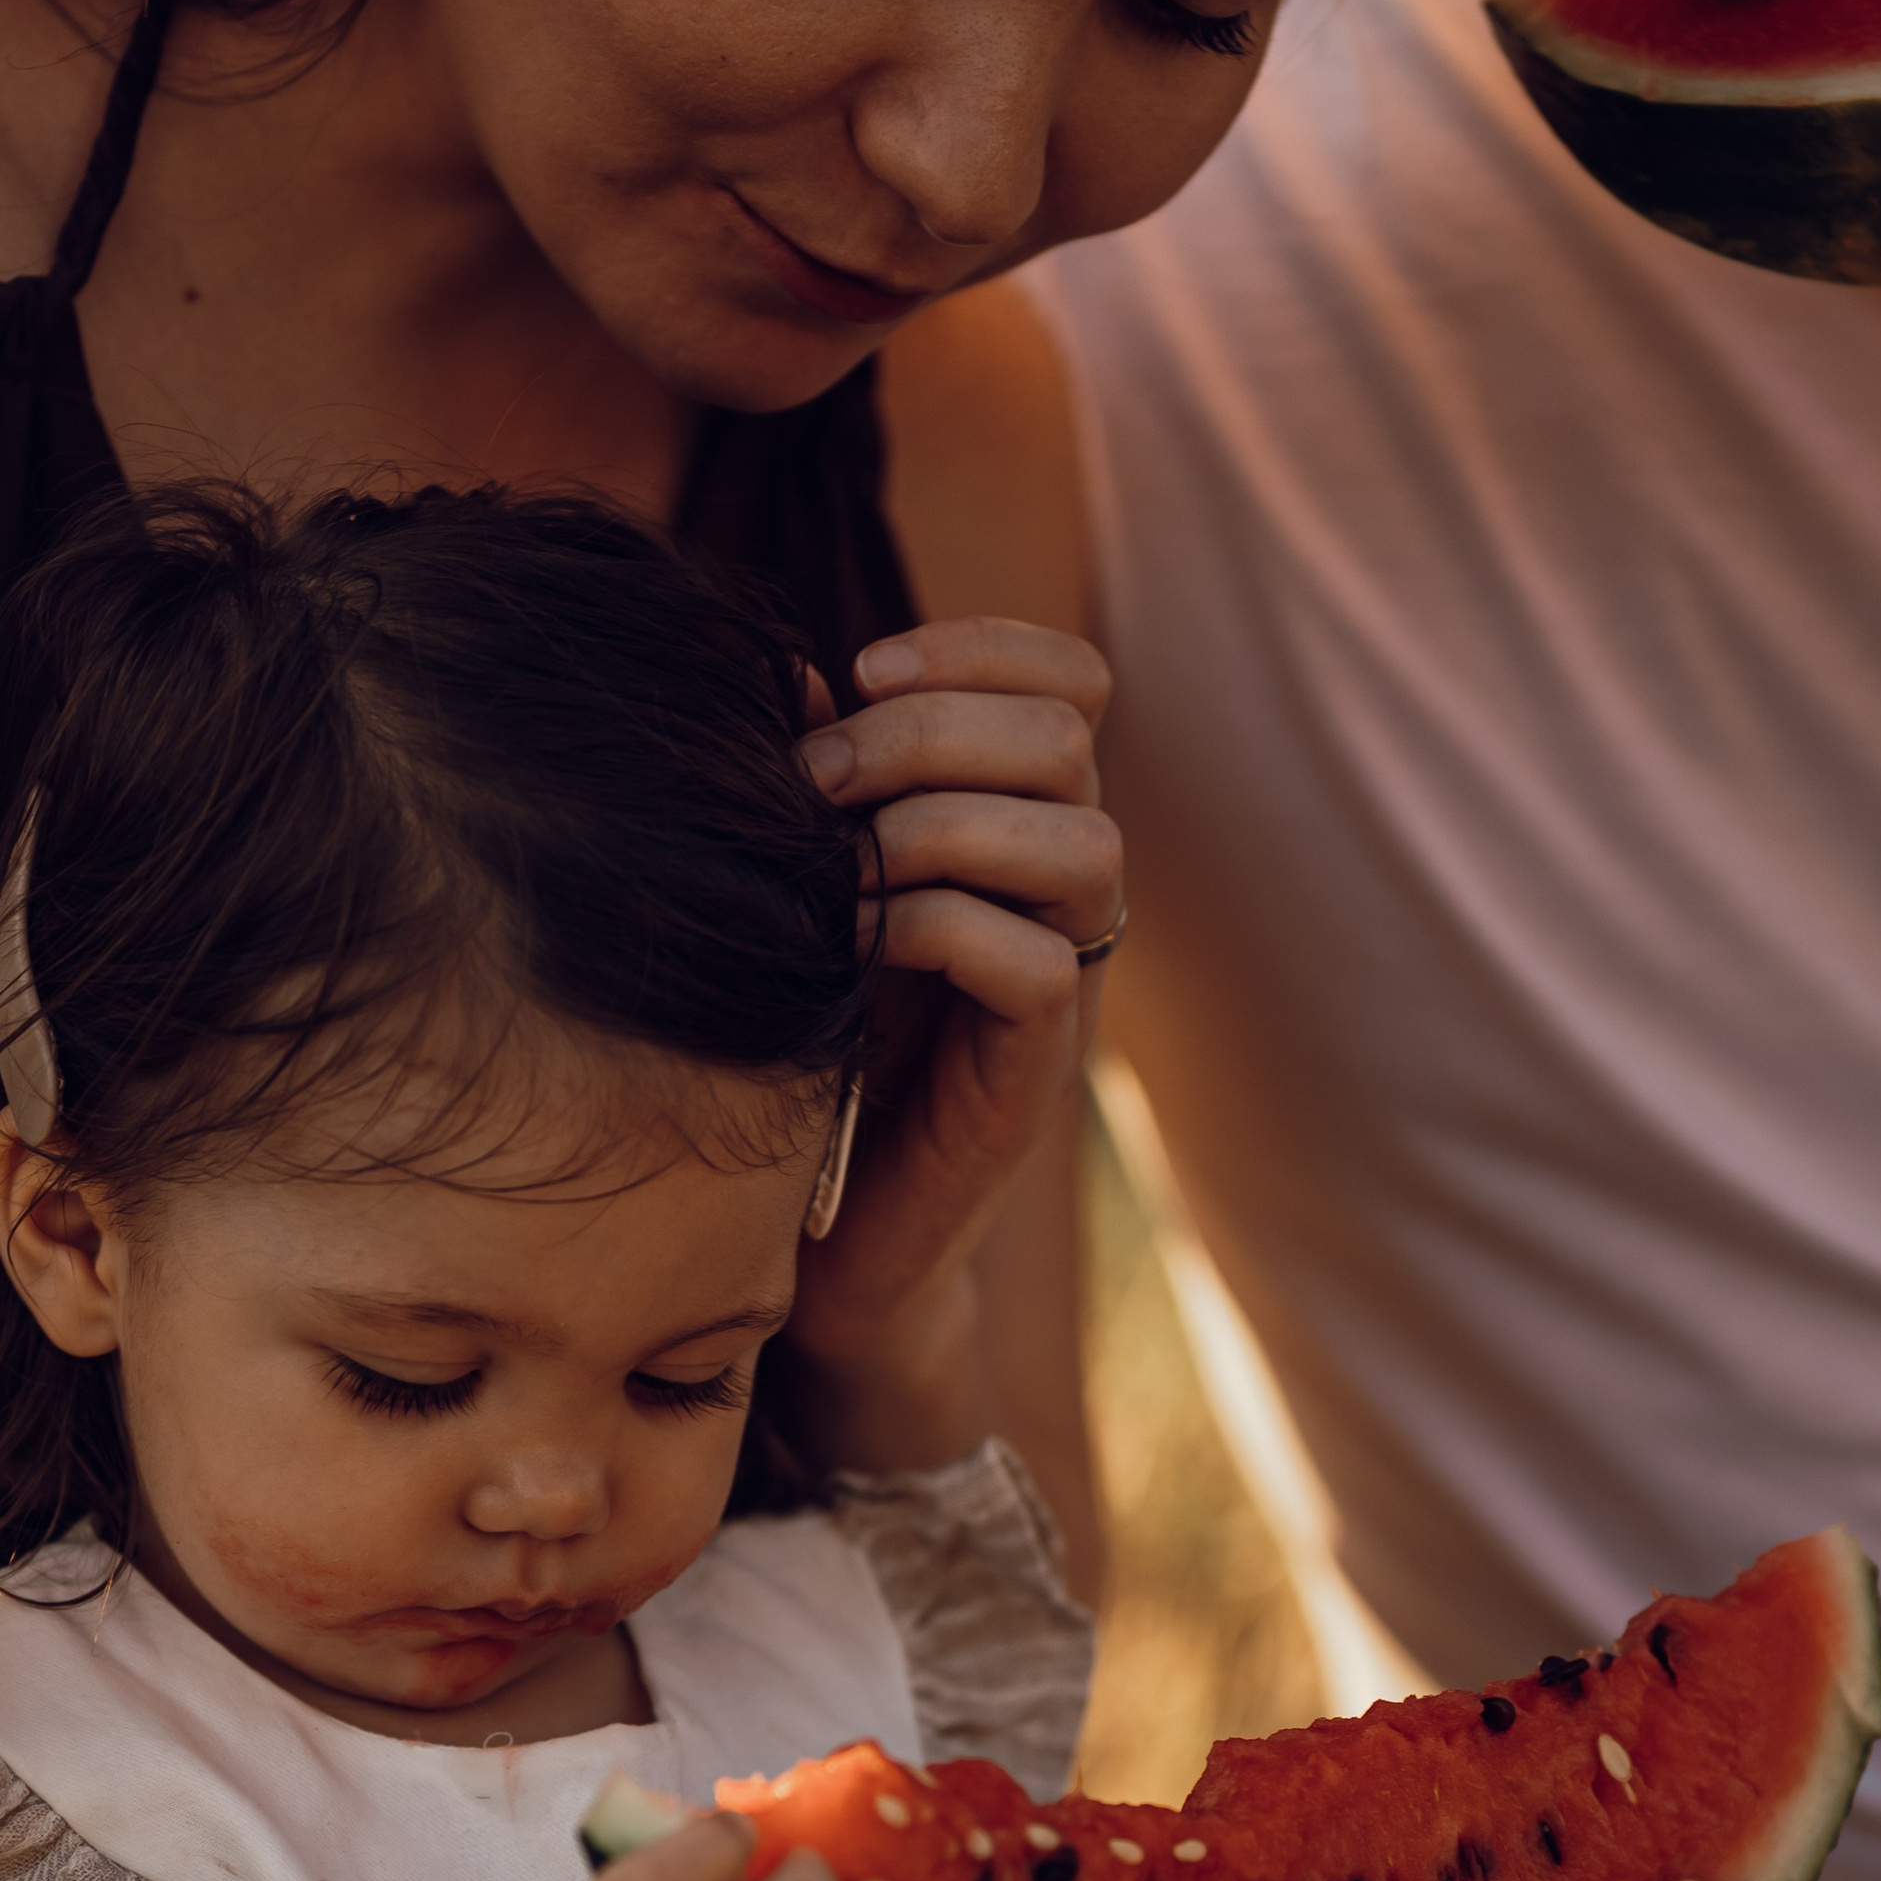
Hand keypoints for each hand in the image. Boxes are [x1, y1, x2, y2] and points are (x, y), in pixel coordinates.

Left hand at [786, 618, 1119, 1448]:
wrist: (820, 1232)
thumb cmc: (805, 1042)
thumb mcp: (805, 885)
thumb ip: (818, 781)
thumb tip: (795, 674)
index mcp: (1016, 824)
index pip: (1071, 684)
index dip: (984, 648)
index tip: (864, 671)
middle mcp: (1057, 895)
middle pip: (1069, 740)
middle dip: (929, 731)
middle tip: (817, 782)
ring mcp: (1058, 983)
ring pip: (1085, 845)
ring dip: (945, 823)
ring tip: (843, 861)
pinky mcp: (1030, 1076)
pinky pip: (1040, 968)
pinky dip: (941, 928)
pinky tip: (858, 941)